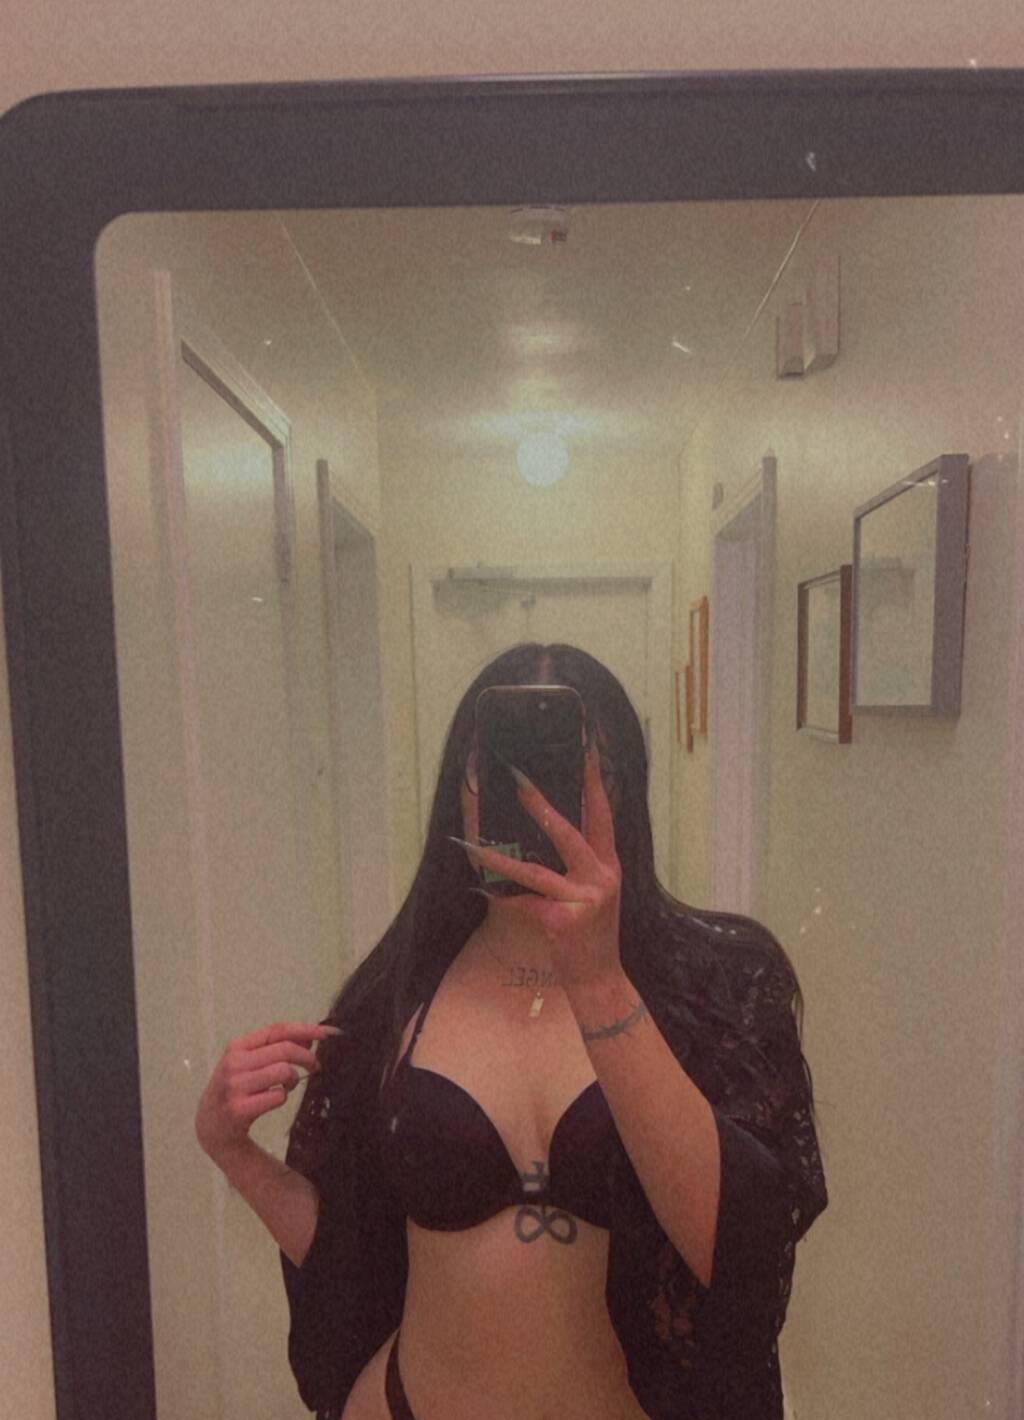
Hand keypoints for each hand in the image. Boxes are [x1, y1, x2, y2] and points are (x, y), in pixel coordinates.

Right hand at [194, 1020, 337, 1160]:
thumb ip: (274, 1048)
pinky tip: (274, 1100)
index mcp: (237, 1046)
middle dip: (308, 1057)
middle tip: (315, 1066)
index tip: (327, 1033)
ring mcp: (235, 1086)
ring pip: (284, 1071)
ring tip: (287, 1086)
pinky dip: (283, 1097)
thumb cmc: (234, 1090)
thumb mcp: (249, 1063)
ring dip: (293, 1079)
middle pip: (285, 1049)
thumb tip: (309, 1039)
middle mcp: (234, 1063)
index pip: (278, 1029)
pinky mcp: (240, 1109)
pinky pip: (278, 1096)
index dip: (306, 1029)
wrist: (210, 1126)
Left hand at [466, 746, 622, 989]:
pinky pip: (522, 902)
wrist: (599, 978)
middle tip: (516, 778)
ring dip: (503, 856)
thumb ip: (577, 860)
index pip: (603, 811)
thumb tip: (542, 822)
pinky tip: (478, 885)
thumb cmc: (590, 930)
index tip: (585, 746)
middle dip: (541, 805)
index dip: (594, 778)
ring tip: (476, 841)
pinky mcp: (562, 922)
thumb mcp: (592, 890)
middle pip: (570, 831)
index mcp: (607, 862)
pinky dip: (500, 895)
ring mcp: (583, 899)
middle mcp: (600, 876)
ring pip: (536, 870)